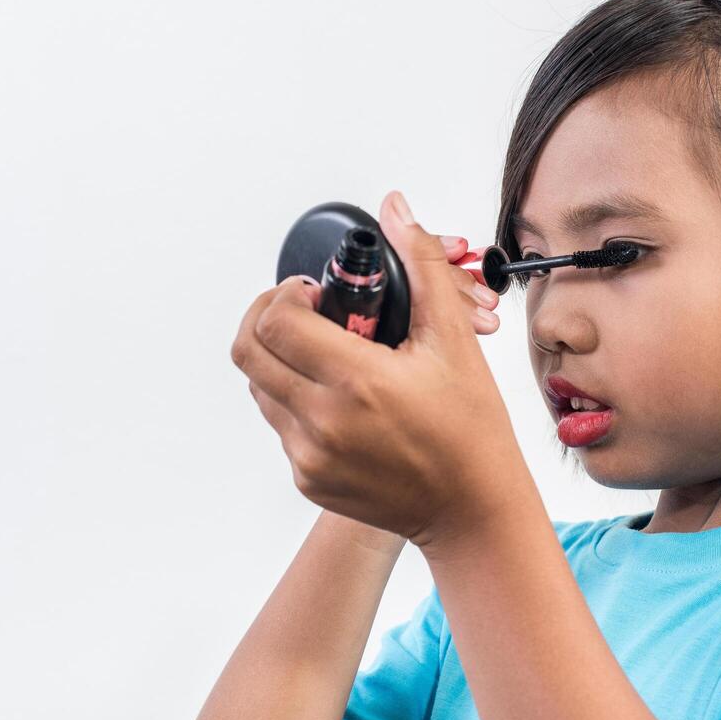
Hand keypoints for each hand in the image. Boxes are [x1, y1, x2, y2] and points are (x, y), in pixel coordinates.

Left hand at [232, 190, 530, 550]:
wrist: (472, 510)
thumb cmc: (470, 429)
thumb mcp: (454, 340)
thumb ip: (421, 265)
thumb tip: (396, 209)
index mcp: (357, 382)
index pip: (276, 320)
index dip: (286, 294)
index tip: (314, 292)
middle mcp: (323, 422)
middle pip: (248, 351)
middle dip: (265, 318)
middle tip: (300, 310)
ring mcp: (309, 455)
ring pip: (259, 387)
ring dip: (280, 360)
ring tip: (325, 354)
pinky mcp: (306, 479)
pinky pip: (280, 425)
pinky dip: (297, 400)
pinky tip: (340, 398)